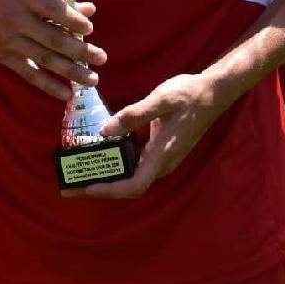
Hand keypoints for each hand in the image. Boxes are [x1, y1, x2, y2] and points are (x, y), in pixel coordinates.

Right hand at [0, 0, 106, 99]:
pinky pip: (29, 73)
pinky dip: (48, 85)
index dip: (73, 20)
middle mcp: (17, 19)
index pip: (53, 10)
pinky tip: (67, 93)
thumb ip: (58, 1)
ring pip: (45, 58)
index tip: (91, 28)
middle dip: (80, 50)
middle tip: (102, 58)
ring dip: (71, 71)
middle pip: (53, 38)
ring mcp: (10, 41)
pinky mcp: (4, 57)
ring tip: (92, 80)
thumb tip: (91, 10)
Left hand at [63, 73, 226, 199]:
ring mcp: (163, 158)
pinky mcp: (162, 150)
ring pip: (132, 176)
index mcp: (162, 155)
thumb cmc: (189, 95)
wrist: (213, 93)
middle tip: (71, 184)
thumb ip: (134, 115)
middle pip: (129, 185)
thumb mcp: (161, 99)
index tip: (85, 188)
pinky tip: (104, 152)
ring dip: (107, 176)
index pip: (133, 185)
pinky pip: (137, 164)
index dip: (108, 190)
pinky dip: (118, 163)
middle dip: (100, 187)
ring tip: (81, 171)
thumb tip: (105, 131)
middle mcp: (163, 163)